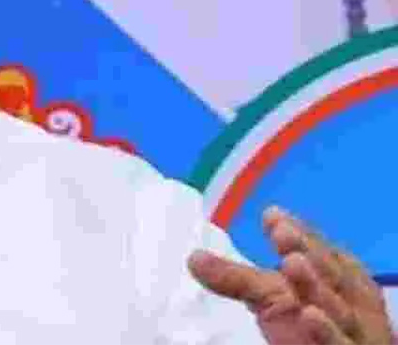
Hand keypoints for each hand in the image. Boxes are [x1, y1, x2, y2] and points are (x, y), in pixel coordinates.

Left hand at [188, 206, 393, 343]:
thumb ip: (235, 277)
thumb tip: (193, 258)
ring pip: (336, 307)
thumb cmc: (305, 323)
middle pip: (329, 274)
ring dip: (315, 283)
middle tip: (282, 231)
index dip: (299, 234)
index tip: (272, 216)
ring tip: (292, 261)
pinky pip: (340, 344)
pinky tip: (310, 314)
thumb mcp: (269, 296)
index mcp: (336, 278)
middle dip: (307, 250)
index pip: (319, 252)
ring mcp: (353, 330)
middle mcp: (349, 301)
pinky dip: (327, 330)